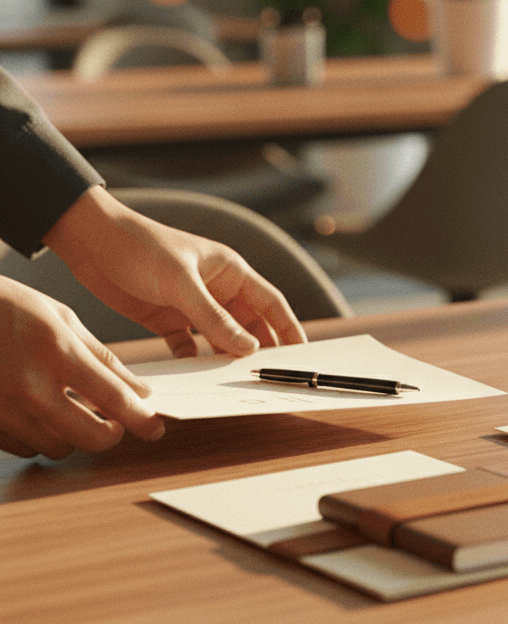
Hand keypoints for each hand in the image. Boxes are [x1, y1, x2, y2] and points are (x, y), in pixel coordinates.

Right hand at [0, 276, 164, 458]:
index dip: (140, 418)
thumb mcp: (60, 317)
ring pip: (56, 447)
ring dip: (72, 434)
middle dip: (109, 435)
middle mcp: (28, 386)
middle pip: (88, 436)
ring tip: (71, 408)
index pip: (112, 397)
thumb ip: (101, 357)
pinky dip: (39, 435)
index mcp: (56, 352)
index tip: (154, 427)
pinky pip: (23, 447)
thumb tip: (137, 388)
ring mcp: (1, 409)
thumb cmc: (6, 307)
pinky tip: (39, 411)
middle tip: (115, 423)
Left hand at [43, 186, 306, 357]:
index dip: (288, 326)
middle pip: (249, 324)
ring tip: (236, 383)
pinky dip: (193, 361)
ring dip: (226, 357)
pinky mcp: (167, 318)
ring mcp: (192, 305)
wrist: (91, 241)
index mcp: (230, 271)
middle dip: (260, 348)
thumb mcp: (180, 282)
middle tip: (271, 376)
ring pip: (221, 337)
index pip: (270, 302)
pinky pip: (188, 346)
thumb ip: (214, 317)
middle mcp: (216, 288)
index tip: (301, 353)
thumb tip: (248, 348)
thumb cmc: (141, 247)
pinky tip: (195, 377)